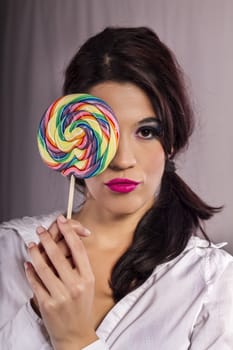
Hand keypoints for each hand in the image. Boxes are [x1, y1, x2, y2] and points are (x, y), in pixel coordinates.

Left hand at [25, 215, 96, 349]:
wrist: (76, 334)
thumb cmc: (82, 306)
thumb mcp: (88, 284)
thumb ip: (80, 266)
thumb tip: (68, 243)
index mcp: (87, 278)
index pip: (77, 249)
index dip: (69, 232)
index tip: (62, 221)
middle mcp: (75, 285)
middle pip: (58, 255)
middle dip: (47, 238)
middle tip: (40, 230)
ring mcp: (61, 295)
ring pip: (43, 267)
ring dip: (35, 253)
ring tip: (32, 245)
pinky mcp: (47, 304)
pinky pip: (36, 283)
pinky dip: (30, 272)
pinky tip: (28, 264)